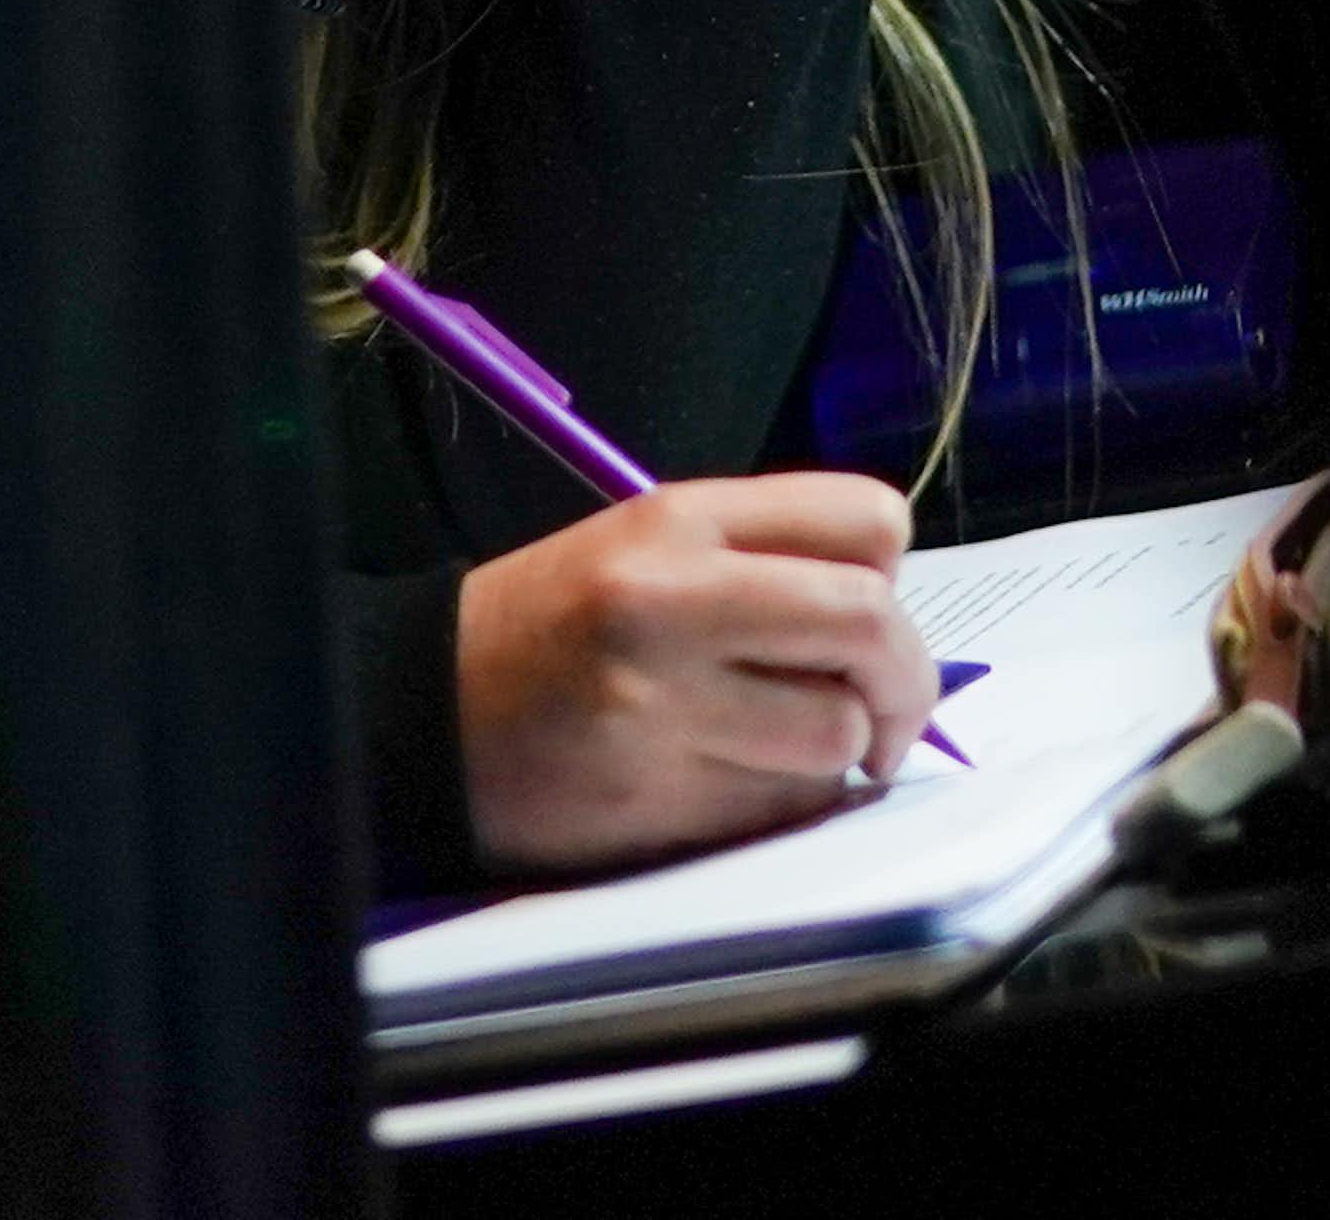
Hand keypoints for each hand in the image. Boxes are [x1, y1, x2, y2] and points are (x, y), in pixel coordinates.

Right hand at [454, 472, 939, 874]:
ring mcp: (662, 705)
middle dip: (905, 681)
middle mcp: (672, 599)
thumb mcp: (647, 544)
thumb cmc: (553, 624)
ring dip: (837, 753)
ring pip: (837, 733)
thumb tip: (892, 622)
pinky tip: (730, 782)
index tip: (864, 611)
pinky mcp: (656, 801)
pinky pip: (785, 808)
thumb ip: (764, 560)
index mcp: (678, 519)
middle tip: (883, 711)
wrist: (424, 708)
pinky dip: (786, 804)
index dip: (889, 573)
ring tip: (781, 746)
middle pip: (872, 624)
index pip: (868, 520)